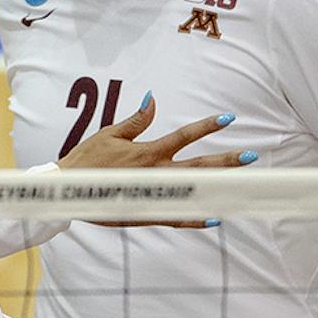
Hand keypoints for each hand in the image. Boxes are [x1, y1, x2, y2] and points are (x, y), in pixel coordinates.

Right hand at [54, 95, 251, 228]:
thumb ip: (136, 120)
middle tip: (251, 157)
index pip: (184, 136)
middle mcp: (155, 172)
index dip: (207, 127)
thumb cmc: (86, 158)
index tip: (229, 119)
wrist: (67, 188)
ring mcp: (153, 194)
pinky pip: (176, 217)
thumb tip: (153, 99)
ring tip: (241, 185)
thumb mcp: (110, 134)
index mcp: (148, 151)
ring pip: (193, 191)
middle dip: (226, 161)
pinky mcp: (145, 212)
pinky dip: (195, 218)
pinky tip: (214, 217)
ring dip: (219, 188)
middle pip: (199, 166)